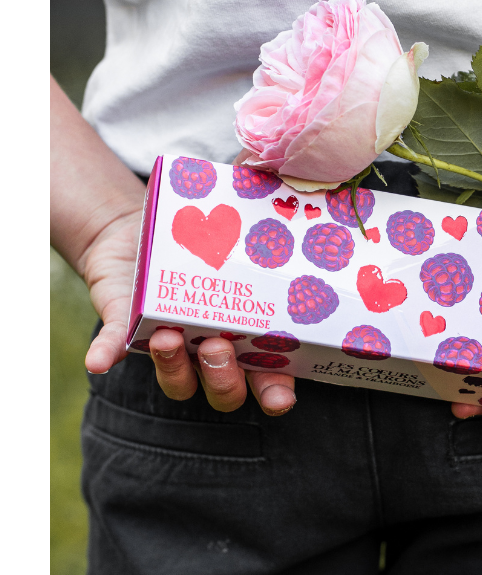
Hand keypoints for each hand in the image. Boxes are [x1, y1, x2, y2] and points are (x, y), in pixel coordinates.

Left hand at [80, 210, 296, 416]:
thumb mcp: (237, 225)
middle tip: (218, 345)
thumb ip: (262, 210)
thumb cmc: (204, 234)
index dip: (276, 392)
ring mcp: (170, 345)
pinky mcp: (127, 329)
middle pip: (225, 392)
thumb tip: (290, 177)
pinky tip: (98, 360)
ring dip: (173, 368)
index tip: (280, 397)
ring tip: (168, 338)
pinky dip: (107, 355)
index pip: (270, 376)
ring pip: (177, 382)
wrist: (141, 231)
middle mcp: (212, 350)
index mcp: (248, 334)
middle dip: (223, 378)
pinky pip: (116, 349)